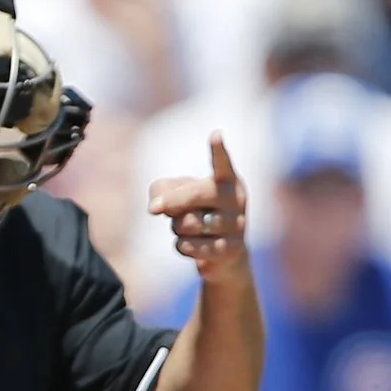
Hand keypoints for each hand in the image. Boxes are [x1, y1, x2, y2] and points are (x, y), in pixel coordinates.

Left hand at [148, 133, 248, 284]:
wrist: (223, 255)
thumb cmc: (197, 215)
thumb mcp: (178, 197)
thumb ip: (162, 190)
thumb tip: (156, 205)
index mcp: (226, 180)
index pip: (222, 164)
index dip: (218, 151)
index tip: (215, 135)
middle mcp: (236, 198)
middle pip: (194, 195)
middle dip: (170, 202)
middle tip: (153, 210)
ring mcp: (237, 224)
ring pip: (189, 223)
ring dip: (178, 228)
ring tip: (185, 228)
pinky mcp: (231, 249)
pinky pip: (192, 246)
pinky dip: (181, 246)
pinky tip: (185, 244)